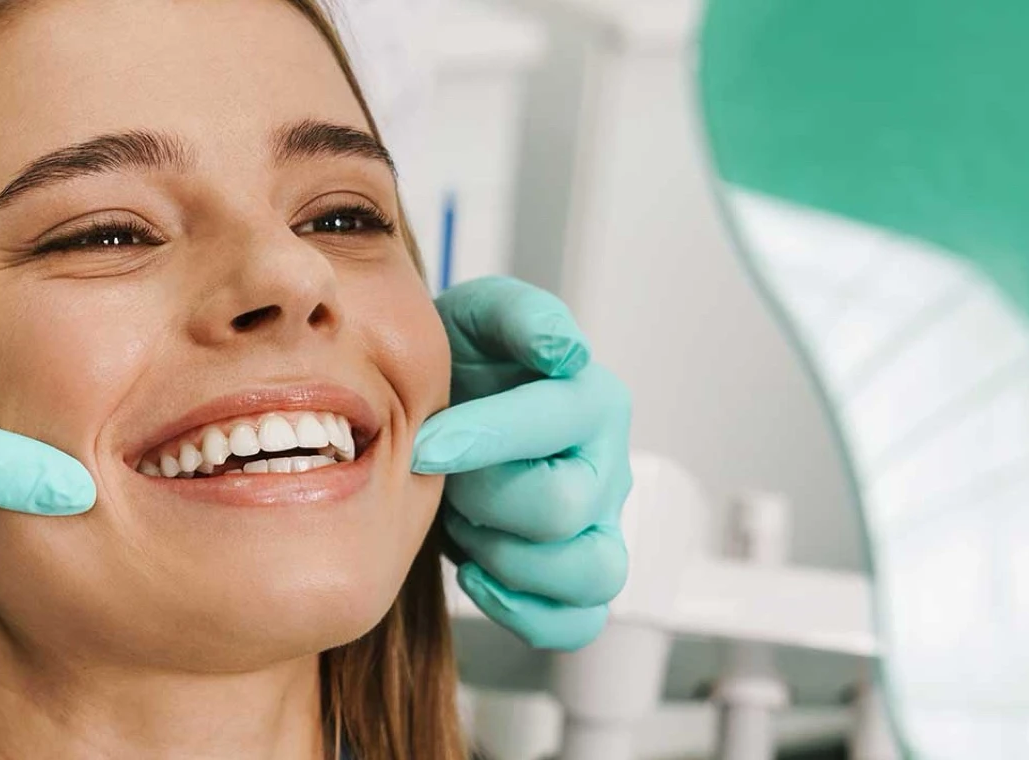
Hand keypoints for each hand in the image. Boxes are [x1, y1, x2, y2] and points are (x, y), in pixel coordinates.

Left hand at [415, 277, 632, 649]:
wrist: (446, 408)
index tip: (422, 446)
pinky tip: (477, 575)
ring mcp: (599, 527)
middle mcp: (607, 466)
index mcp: (592, 400)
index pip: (555, 424)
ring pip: (590, 575)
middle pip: (564, 508)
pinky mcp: (577, 574)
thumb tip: (563, 350)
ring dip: (509, 559)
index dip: (482, 438)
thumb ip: (519, 316)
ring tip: (467, 526)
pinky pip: (579, 621)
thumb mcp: (479, 316)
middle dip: (485, 498)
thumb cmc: (464, 364)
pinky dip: (527, 612)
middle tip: (445, 480)